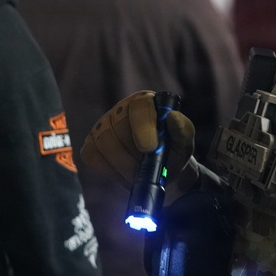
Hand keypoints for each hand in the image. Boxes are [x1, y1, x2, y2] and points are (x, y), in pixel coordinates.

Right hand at [81, 90, 196, 190]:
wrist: (159, 170)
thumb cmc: (172, 151)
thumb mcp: (183, 142)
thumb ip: (182, 129)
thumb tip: (172, 117)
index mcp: (145, 102)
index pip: (139, 107)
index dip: (143, 128)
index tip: (149, 149)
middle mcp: (121, 109)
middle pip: (117, 127)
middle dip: (132, 154)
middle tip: (146, 170)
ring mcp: (103, 125)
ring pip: (103, 142)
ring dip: (122, 165)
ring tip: (137, 173)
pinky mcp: (91, 143)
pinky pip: (92, 155)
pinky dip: (108, 169)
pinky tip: (123, 172)